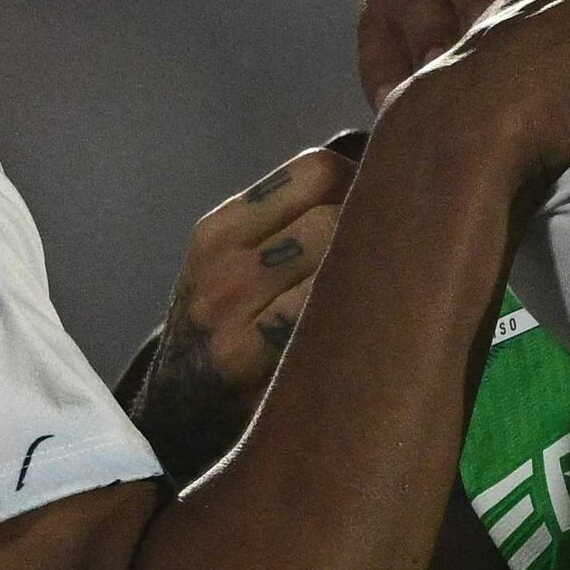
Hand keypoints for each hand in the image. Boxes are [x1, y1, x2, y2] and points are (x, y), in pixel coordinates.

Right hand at [118, 139, 358, 482]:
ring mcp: (231, 311)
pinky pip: (324, 314)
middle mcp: (221, 263)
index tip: (379, 214)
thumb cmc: (229, 328)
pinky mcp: (245, 359)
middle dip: (374, 231)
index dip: (362, 183)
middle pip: (337, 212)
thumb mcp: (235, 262)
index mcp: (221, 228)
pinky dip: (355, 316)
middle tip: (391, 261)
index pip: (318, 168)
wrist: (179, 412)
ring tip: (383, 295)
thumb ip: (291, 218)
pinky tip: (365, 331)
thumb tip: (376, 157)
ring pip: (337, 259)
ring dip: (371, 276)